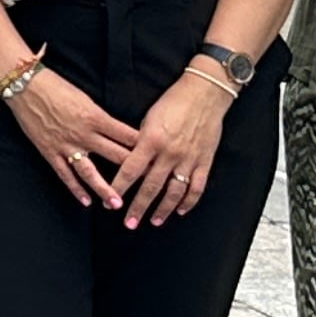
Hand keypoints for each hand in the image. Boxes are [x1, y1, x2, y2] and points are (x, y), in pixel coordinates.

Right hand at [3, 65, 139, 210]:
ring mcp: (66, 144)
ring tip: (116, 204)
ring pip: (89, 171)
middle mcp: (84, 133)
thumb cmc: (56, 87)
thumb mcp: (86, 98)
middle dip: (134, 172)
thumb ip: (102, 118)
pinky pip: (64, 174)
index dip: (144, 148)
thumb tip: (120, 133)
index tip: (159, 159)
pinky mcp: (49, 151)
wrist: (24, 85)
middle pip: (115, 156)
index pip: (127, 136)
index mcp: (96, 116)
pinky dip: (75, 189)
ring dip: (104, 188)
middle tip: (150, 186)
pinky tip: (85, 201)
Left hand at [110, 72, 232, 228]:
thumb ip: (140, 142)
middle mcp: (169, 153)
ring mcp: (189, 159)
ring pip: (174, 191)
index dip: (119, 188)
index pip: (130, 171)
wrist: (204, 93)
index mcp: (151, 141)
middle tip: (129, 222)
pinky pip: (197, 187)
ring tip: (154, 221)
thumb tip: (132, 160)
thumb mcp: (148, 119)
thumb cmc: (173, 101)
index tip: (110, 201)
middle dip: (138, 207)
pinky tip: (180, 210)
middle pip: (150, 187)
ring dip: (163, 209)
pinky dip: (188, 201)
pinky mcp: (204, 161)